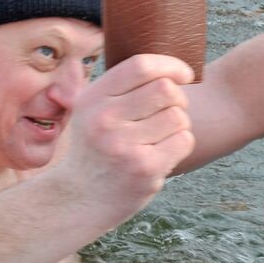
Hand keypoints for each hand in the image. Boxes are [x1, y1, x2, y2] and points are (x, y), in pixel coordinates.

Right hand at [58, 54, 195, 222]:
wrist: (80, 198)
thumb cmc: (95, 146)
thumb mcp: (91, 109)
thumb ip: (120, 86)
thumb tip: (169, 64)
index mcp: (93, 98)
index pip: (140, 66)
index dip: (170, 65)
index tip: (183, 74)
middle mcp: (105, 120)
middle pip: (166, 89)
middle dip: (177, 97)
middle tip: (170, 109)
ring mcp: (125, 146)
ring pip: (178, 116)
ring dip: (179, 123)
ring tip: (162, 134)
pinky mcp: (145, 169)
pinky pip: (184, 140)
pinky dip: (181, 143)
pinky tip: (163, 151)